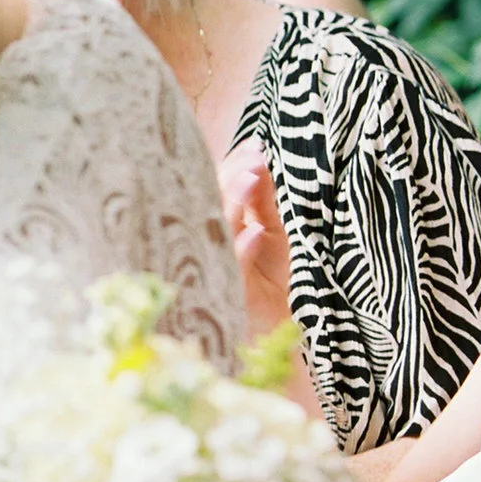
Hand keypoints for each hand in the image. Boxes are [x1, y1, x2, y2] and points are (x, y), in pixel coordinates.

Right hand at [218, 141, 291, 338]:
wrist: (274, 335)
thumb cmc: (268, 284)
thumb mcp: (274, 235)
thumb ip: (263, 202)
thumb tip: (257, 159)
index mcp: (215, 227)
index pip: (216, 190)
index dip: (232, 167)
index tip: (254, 146)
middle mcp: (206, 243)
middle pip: (210, 203)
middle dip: (231, 178)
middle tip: (253, 158)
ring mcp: (212, 267)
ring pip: (216, 229)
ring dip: (233, 204)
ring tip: (252, 179)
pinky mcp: (223, 292)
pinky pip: (230, 268)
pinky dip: (242, 250)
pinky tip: (255, 233)